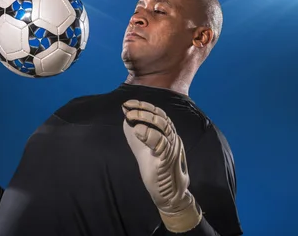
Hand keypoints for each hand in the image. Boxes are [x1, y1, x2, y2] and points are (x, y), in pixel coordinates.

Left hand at [122, 100, 201, 232]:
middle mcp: (172, 138)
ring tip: (131, 117)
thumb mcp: (142, 145)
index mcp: (167, 133)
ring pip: (164, 127)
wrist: (166, 193)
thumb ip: (135, 130)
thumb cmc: (154, 168)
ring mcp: (172, 148)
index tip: (128, 103)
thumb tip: (125, 112)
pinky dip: (150, 135)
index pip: (158, 113)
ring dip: (146, 119)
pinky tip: (138, 130)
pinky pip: (163, 144)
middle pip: (162, 117)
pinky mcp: (167, 160)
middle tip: (128, 110)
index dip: (143, 106)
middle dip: (143, 111)